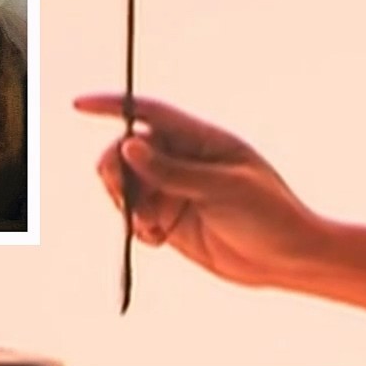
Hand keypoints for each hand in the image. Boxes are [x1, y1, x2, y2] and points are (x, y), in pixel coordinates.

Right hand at [77, 93, 325, 288]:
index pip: (149, 113)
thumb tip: (129, 144)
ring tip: (152, 225)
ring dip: (126, 204)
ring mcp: (174, 191)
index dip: (113, 106)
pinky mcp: (170, 221)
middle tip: (126, 198)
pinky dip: (137, 228)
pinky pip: (134, 219)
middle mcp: (183, 160)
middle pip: (125, 151)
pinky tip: (160, 239)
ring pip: (125, 186)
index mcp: (201, 139)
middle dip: (116, 171)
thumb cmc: (269, 215)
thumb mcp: (224, 189)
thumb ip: (174, 171)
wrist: (288, 260)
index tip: (78, 105)